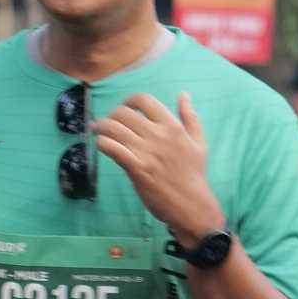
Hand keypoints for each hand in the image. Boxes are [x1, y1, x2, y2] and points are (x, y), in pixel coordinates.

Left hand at [95, 90, 218, 242]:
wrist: (192, 204)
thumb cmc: (194, 174)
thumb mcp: (199, 142)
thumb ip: (190, 117)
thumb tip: (184, 94)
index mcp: (172, 126)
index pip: (143, 100)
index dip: (129, 101)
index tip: (125, 109)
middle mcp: (158, 135)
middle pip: (123, 113)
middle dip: (111, 115)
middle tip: (108, 123)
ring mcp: (145, 152)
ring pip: (113, 128)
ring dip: (101, 127)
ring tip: (98, 131)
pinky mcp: (136, 168)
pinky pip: (110, 147)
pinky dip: (102, 143)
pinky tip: (102, 145)